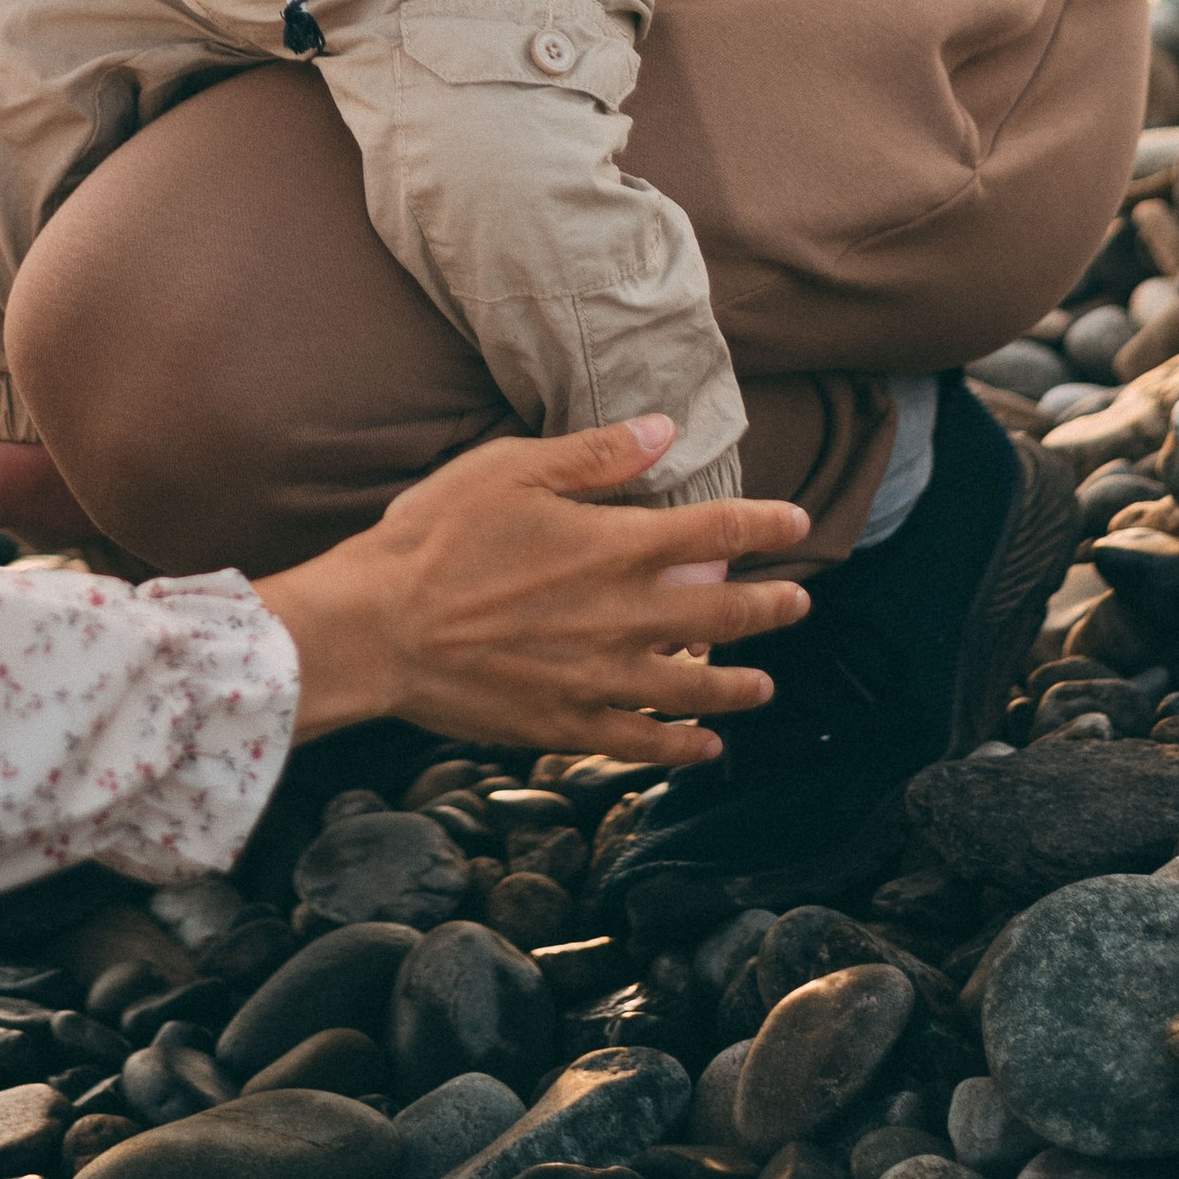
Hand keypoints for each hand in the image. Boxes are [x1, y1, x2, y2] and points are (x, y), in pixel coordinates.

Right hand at [253, 414, 810, 760]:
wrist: (379, 627)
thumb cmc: (436, 537)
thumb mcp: (510, 469)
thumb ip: (594, 457)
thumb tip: (664, 431)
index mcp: (613, 547)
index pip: (715, 532)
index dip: (764, 526)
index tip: (797, 523)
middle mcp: (622, 617)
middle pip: (722, 613)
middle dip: (769, 607)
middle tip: (799, 603)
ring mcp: (599, 678)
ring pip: (695, 687)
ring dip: (739, 683)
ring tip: (766, 684)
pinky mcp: (567, 724)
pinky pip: (642, 741)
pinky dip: (682, 747)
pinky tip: (704, 747)